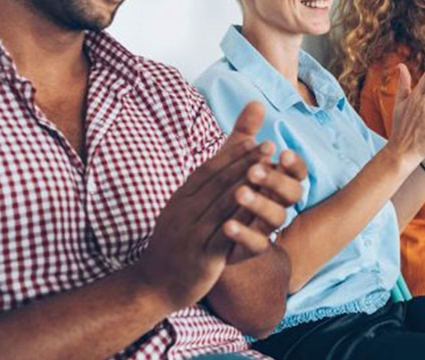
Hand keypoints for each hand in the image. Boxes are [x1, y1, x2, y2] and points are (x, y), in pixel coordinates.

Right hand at [132, 102, 303, 310]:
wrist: (154, 284)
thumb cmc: (178, 241)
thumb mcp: (184, 208)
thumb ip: (207, 182)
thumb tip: (214, 160)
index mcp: (180, 198)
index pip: (208, 170)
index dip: (233, 154)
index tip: (256, 140)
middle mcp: (184, 213)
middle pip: (218, 183)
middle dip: (246, 163)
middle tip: (269, 146)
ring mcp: (192, 235)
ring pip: (223, 206)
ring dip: (248, 186)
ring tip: (270, 171)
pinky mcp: (203, 258)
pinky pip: (226, 237)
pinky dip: (243, 222)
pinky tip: (262, 211)